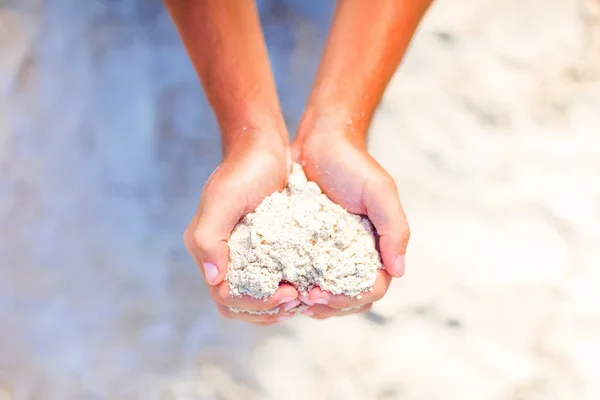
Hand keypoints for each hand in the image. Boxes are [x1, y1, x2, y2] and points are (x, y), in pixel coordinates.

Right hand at [184, 132, 299, 324]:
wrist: (263, 146)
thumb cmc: (243, 169)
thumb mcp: (223, 200)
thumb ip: (209, 239)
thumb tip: (214, 278)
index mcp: (209, 251)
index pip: (228, 299)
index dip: (257, 305)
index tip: (288, 294)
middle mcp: (224, 256)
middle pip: (242, 305)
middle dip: (270, 310)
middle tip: (299, 299)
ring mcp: (245, 253)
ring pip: (259, 295)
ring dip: (280, 304)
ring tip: (305, 295)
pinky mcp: (265, 246)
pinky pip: (273, 277)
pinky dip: (288, 285)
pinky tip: (308, 280)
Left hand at [292, 117, 409, 318]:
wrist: (320, 142)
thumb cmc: (353, 165)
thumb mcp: (380, 192)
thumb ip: (395, 229)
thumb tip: (399, 271)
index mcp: (377, 248)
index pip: (372, 289)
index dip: (351, 298)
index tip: (326, 293)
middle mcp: (355, 255)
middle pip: (350, 299)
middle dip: (330, 305)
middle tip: (305, 297)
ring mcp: (330, 252)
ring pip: (327, 293)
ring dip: (312, 302)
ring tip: (292, 295)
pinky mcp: (307, 245)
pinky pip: (304, 274)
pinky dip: (296, 284)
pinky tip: (282, 283)